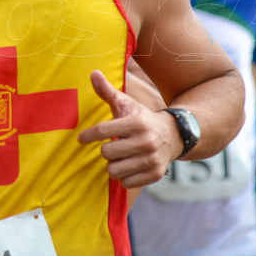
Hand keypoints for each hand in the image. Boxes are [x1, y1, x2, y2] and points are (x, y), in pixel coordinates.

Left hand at [77, 70, 179, 187]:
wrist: (173, 136)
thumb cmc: (141, 119)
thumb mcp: (126, 103)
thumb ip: (107, 91)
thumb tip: (93, 73)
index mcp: (135, 122)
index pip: (102, 131)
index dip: (87, 136)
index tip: (82, 138)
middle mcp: (145, 141)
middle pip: (106, 153)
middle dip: (106, 150)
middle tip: (114, 145)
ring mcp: (151, 159)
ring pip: (114, 170)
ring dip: (114, 164)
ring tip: (121, 156)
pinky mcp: (155, 174)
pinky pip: (126, 182)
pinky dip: (124, 176)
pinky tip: (130, 166)